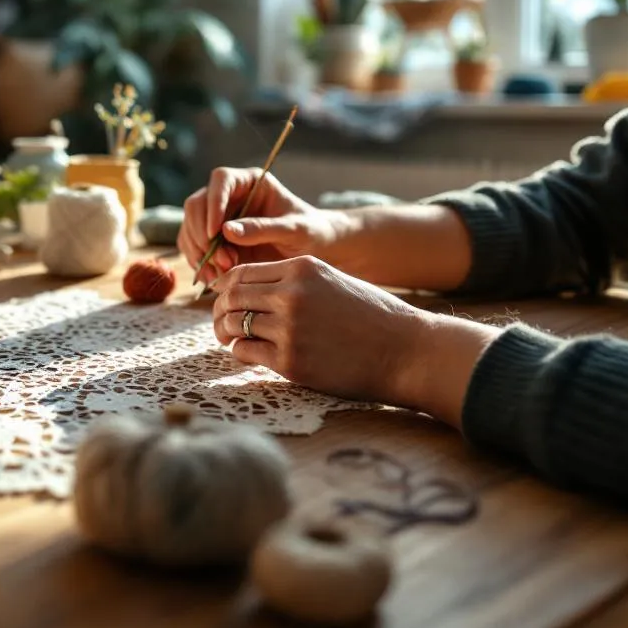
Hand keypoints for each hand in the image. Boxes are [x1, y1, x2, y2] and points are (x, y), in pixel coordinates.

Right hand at [177, 167, 352, 283]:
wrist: (312, 251)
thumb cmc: (310, 233)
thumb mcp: (294, 231)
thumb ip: (263, 229)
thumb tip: (226, 230)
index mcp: (250, 182)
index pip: (221, 180)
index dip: (213, 203)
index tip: (216, 233)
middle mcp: (228, 196)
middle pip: (196, 205)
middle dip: (203, 235)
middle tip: (222, 261)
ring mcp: (217, 217)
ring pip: (190, 228)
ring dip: (199, 252)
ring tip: (222, 272)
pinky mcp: (213, 240)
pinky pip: (192, 247)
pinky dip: (198, 263)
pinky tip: (213, 277)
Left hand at [209, 256, 498, 424]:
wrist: (407, 351)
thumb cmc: (371, 318)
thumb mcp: (331, 281)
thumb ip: (292, 281)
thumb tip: (245, 289)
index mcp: (301, 267)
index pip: (241, 272)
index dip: (225, 287)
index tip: (221, 299)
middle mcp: (291, 293)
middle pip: (231, 297)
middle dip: (219, 311)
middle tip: (221, 323)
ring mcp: (289, 327)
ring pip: (234, 324)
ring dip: (226, 332)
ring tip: (230, 339)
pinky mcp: (290, 360)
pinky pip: (245, 352)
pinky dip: (240, 353)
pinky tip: (249, 355)